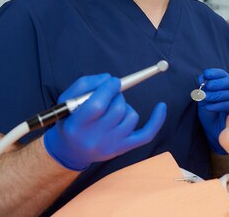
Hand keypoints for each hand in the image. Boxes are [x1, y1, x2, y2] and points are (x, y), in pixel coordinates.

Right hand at [43, 73, 166, 170]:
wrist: (71, 150)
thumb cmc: (70, 119)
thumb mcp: (67, 98)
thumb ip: (86, 84)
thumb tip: (110, 79)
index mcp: (77, 126)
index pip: (98, 105)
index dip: (109, 89)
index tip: (114, 81)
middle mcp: (94, 139)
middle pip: (117, 109)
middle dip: (117, 95)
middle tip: (111, 94)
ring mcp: (110, 146)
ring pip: (131, 117)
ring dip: (125, 106)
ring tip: (112, 109)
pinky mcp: (122, 149)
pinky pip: (146, 134)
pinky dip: (157, 120)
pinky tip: (161, 106)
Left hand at [197, 68, 228, 153]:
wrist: (212, 131)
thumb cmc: (209, 114)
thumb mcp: (203, 99)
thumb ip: (202, 88)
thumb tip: (201, 77)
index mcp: (226, 86)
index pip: (223, 75)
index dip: (215, 73)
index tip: (206, 74)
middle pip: (228, 81)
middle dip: (216, 83)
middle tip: (207, 87)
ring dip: (216, 94)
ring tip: (206, 98)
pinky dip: (218, 105)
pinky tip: (209, 107)